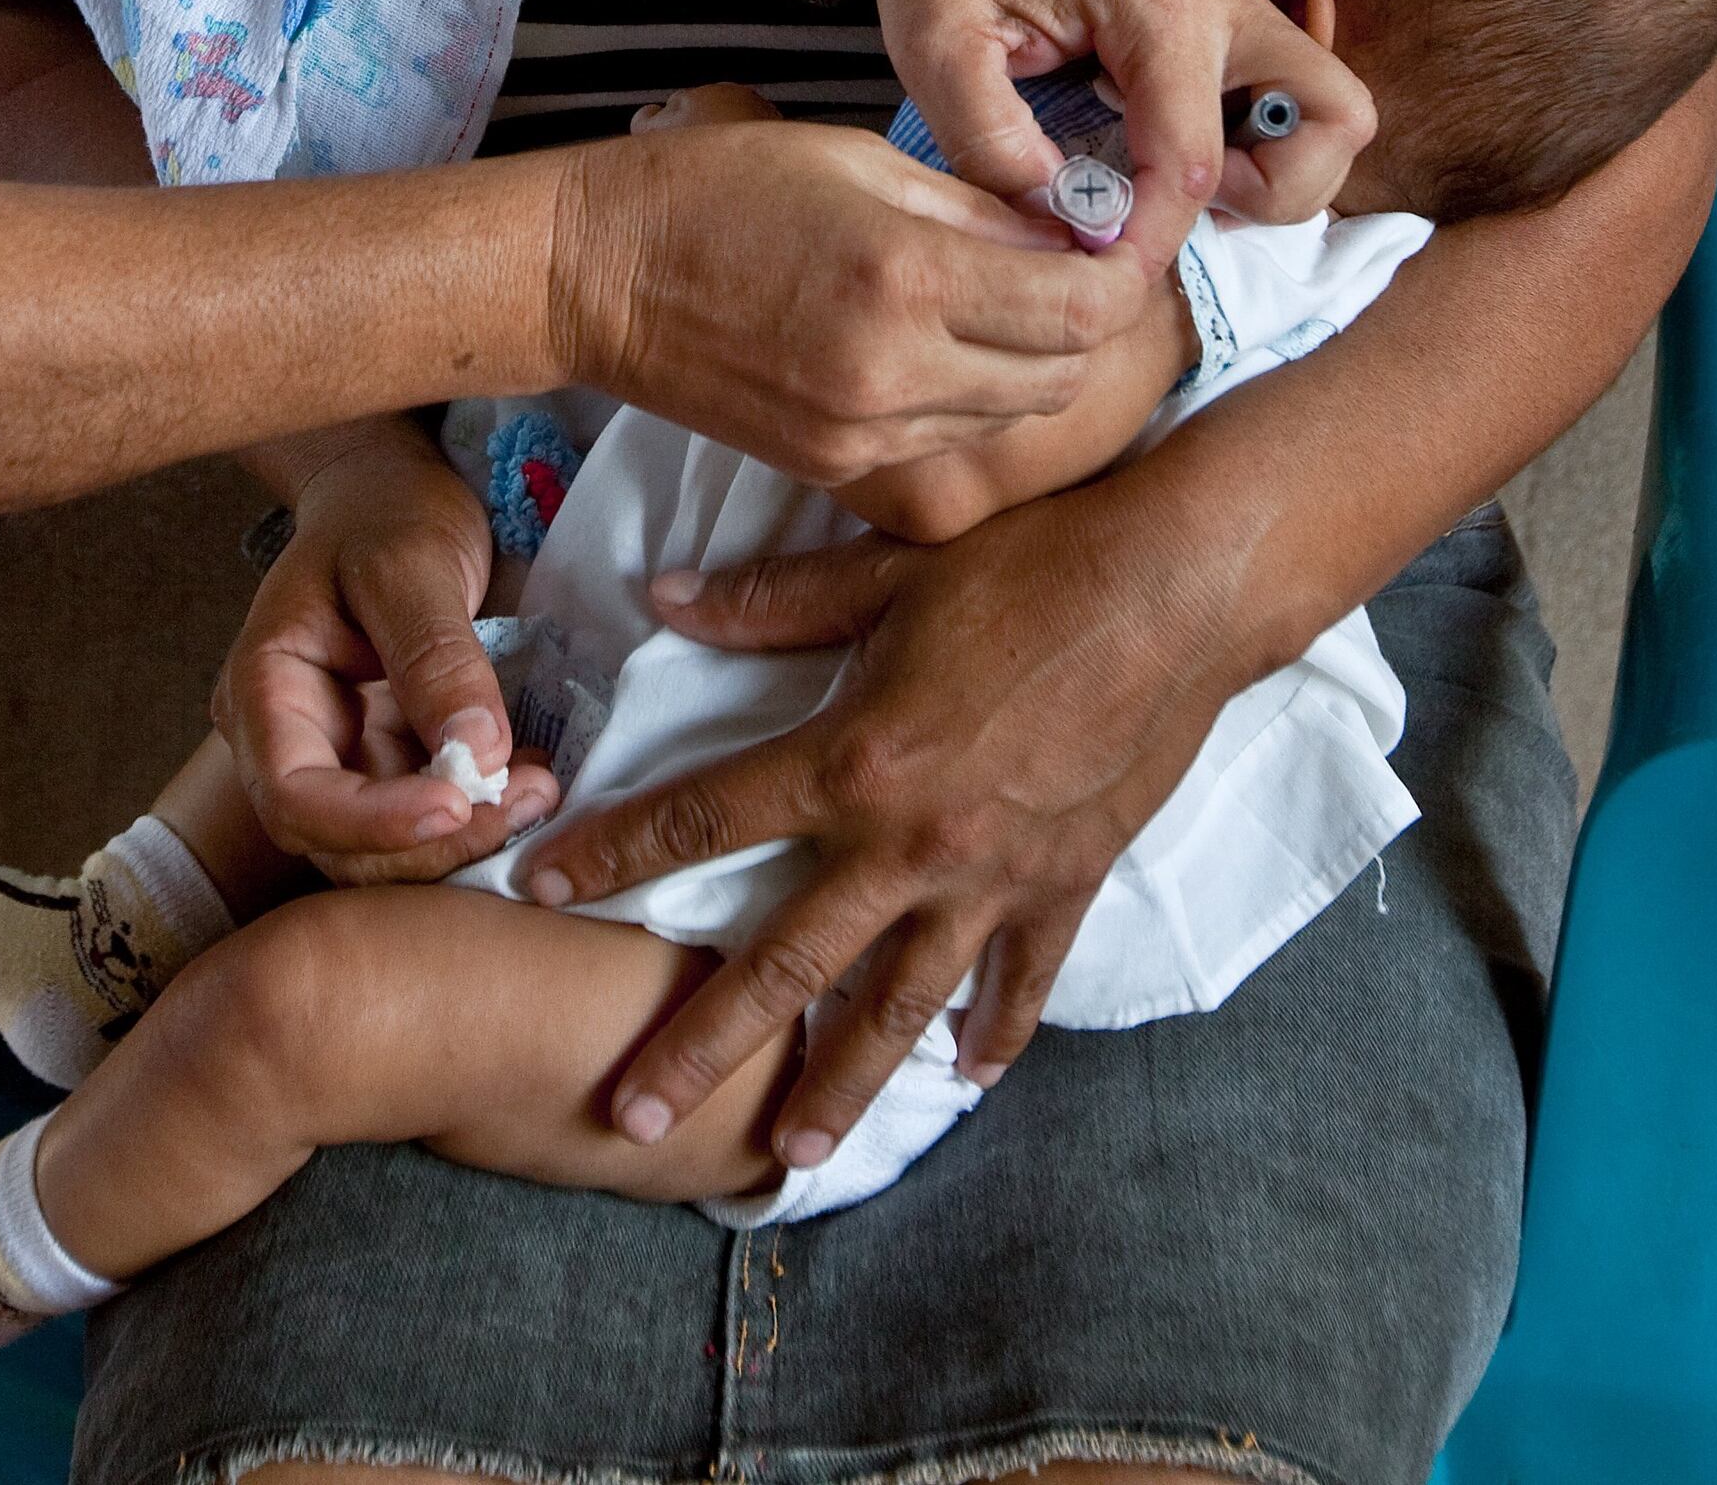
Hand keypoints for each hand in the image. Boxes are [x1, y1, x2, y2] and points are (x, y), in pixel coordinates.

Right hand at [219, 431, 556, 881]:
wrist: (388, 499)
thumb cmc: (384, 516)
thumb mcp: (410, 565)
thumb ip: (437, 657)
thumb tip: (477, 755)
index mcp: (263, 689)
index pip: (293, 795)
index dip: (371, 821)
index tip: (458, 803)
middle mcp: (288, 741)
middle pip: (338, 841)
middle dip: (432, 839)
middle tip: (528, 798)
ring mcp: (338, 759)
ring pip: (384, 848)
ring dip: (463, 838)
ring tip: (540, 790)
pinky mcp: (387, 765)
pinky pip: (423, 818)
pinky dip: (478, 817)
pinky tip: (530, 782)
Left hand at [510, 465, 1259, 1162]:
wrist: (1177, 591)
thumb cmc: (1030, 563)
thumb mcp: (889, 571)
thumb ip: (771, 603)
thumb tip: (663, 598)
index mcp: (852, 758)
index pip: (704, 817)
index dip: (613, 852)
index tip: (539, 889)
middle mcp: (910, 840)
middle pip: (783, 963)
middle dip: (699, 1046)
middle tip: (631, 1118)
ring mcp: (990, 878)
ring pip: (897, 1008)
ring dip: (837, 1086)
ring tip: (789, 1152)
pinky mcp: (1063, 885)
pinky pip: (1020, 981)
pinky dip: (993, 1034)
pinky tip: (963, 1079)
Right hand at [544, 110, 1155, 482]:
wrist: (595, 277)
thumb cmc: (718, 191)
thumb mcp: (859, 160)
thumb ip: (975, 208)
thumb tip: (1068, 237)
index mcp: (906, 280)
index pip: (1083, 309)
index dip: (1124, 275)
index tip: (1120, 241)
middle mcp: (895, 373)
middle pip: (1065, 377)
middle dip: (1089, 323)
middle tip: (1076, 267)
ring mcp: (863, 434)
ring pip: (1012, 417)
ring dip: (1034, 364)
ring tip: (1007, 301)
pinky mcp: (833, 468)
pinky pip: (946, 441)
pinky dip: (969, 397)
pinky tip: (940, 344)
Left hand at [844, 0, 1371, 266]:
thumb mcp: (934, 46)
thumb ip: (992, 144)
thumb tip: (1062, 225)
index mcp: (1157, 4)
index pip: (1195, 160)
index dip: (1153, 238)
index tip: (1101, 274)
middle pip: (1336, 121)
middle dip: (1274, 193)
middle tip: (1176, 204)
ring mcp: (1233, 3)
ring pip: (1330, 111)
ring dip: (1277, 168)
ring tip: (1172, 180)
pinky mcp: (1222, 16)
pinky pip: (1286, 96)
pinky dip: (1257, 143)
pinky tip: (1167, 150)